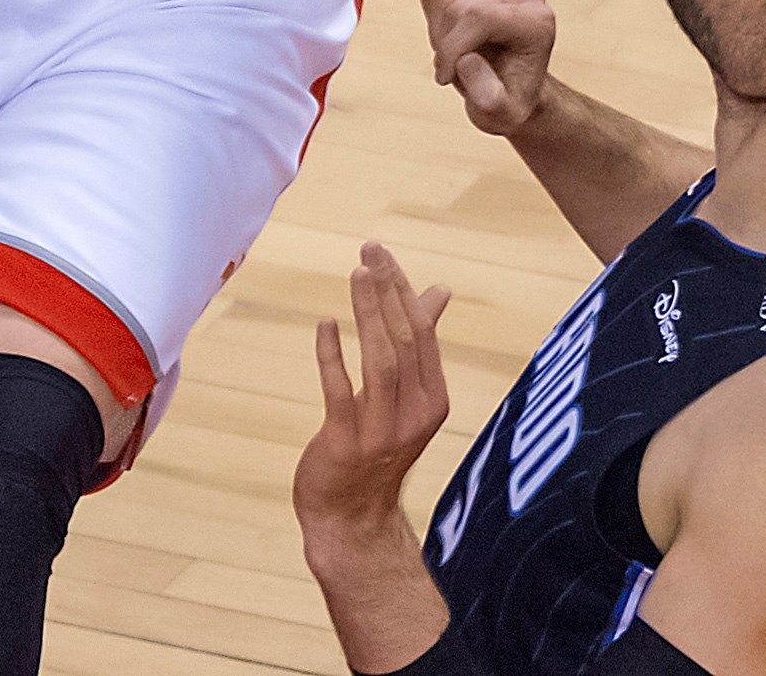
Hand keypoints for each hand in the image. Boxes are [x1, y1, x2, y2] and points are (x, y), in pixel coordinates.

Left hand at [296, 244, 454, 541]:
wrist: (351, 516)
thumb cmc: (378, 443)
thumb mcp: (406, 394)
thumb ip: (418, 342)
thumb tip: (440, 288)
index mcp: (433, 399)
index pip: (421, 334)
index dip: (403, 291)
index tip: (382, 254)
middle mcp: (415, 415)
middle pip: (404, 341)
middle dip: (388, 292)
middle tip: (370, 249)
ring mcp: (382, 432)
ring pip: (380, 362)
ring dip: (368, 314)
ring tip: (356, 274)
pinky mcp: (347, 443)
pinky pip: (341, 393)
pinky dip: (332, 356)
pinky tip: (325, 324)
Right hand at [424, 0, 555, 136]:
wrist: (513, 77)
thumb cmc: (508, 97)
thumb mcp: (502, 115)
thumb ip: (489, 99)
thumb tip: (468, 60)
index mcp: (538, 21)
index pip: (479, 16)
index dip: (451, 48)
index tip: (444, 77)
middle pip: (457, 6)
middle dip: (444, 42)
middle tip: (452, 68)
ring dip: (437, 30)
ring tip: (455, 51)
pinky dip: (434, 17)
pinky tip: (453, 33)